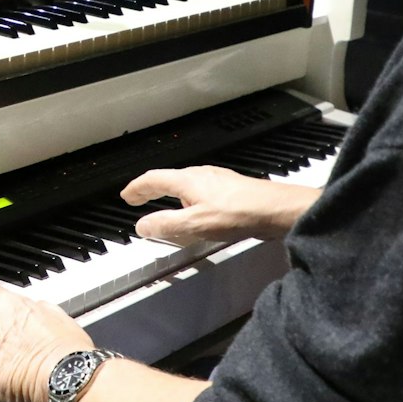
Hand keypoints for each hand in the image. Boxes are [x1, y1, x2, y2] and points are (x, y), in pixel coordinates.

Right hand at [120, 165, 318, 243]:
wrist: (275, 209)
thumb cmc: (237, 213)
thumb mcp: (195, 224)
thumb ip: (166, 225)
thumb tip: (142, 225)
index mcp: (187, 180)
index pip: (153, 179)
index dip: (137, 188)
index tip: (127, 196)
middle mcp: (201, 175)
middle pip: (169, 179)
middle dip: (152, 189)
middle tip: (139, 199)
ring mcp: (218, 181)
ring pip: (186, 184)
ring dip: (171, 195)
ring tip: (165, 207)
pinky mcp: (232, 190)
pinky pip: (201, 191)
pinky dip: (188, 198)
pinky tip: (197, 211)